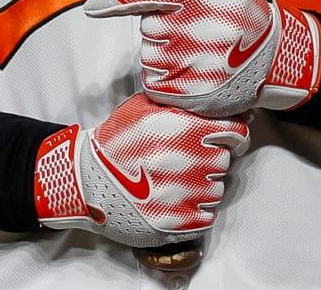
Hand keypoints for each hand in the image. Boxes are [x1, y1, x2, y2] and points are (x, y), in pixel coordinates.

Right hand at [33, 92, 248, 248]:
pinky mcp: (176, 224)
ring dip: (203, 186)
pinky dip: (196, 210)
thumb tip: (212, 97)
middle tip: (188, 160)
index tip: (228, 139)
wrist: (85, 182)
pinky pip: (206, 216)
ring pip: (217, 190)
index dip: (233, 134)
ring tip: (176, 181)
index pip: (234, 131)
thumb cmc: (115, 143)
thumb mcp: (143, 107)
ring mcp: (182, 196)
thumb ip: (178, 102)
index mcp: (181, 129)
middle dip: (210, 159)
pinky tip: (176, 201)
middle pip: (224, 161)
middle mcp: (186, 161)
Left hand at [85, 0, 320, 116]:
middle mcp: (198, 32)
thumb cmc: (243, 16)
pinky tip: (193, 71)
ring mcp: (191, 66)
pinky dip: (166, 76)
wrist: (274, 61)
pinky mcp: (186, 95)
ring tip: (199, 52)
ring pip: (149, 53)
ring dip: (164, 52)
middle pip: (148, 26)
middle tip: (194, 29)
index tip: (93, 4)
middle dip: (162, 25)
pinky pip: (154, 79)